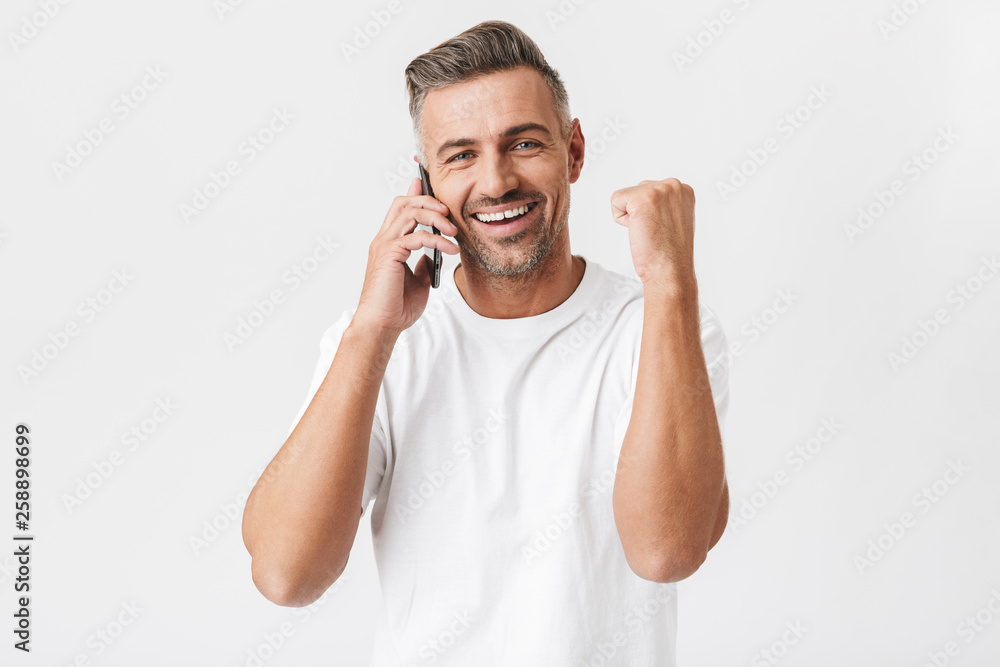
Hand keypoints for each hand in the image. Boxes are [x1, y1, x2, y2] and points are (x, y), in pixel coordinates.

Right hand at [354, 177, 459, 335]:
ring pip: (410, 212)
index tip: (427, 184)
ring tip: (453, 230)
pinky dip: (437, 240)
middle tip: (448, 211)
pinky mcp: (389, 254)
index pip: (400, 209)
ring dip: (435, 216)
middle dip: (428, 200)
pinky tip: (451, 249)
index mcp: (389, 243)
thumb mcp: (418, 281)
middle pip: (403, 202)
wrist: (382, 325)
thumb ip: (424, 263)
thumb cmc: (396, 307)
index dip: (414, 194)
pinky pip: (417, 236)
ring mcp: (384, 245)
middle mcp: (384, 240)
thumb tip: (435, 254)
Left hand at [610, 178, 696, 291]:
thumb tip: (648, 203)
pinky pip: (615, 200)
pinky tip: (638, 230)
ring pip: (626, 196)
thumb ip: (664, 205)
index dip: (649, 214)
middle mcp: (674, 186)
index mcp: (683, 190)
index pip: (650, 190)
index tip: (661, 229)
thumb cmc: (670, 253)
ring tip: (648, 231)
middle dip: (640, 213)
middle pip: (637, 190)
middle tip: (654, 232)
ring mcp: (659, 190)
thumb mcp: (675, 219)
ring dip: (631, 217)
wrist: (671, 271)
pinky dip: (620, 219)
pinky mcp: (642, 198)